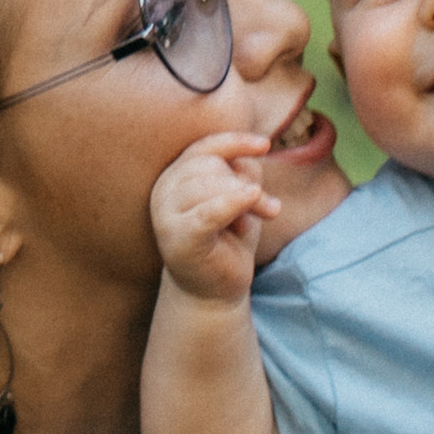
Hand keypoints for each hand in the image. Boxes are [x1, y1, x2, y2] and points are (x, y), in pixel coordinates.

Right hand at [150, 131, 281, 302]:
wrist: (215, 291)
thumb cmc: (228, 238)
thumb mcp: (239, 197)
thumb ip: (241, 172)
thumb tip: (249, 160)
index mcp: (174, 177)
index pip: (203, 148)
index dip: (234, 142)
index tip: (264, 145)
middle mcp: (164, 192)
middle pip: (212, 166)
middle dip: (247, 182)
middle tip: (270, 208)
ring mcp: (166, 216)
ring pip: (213, 186)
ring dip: (247, 199)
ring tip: (258, 219)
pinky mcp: (178, 239)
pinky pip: (208, 212)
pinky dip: (232, 203)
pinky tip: (252, 198)